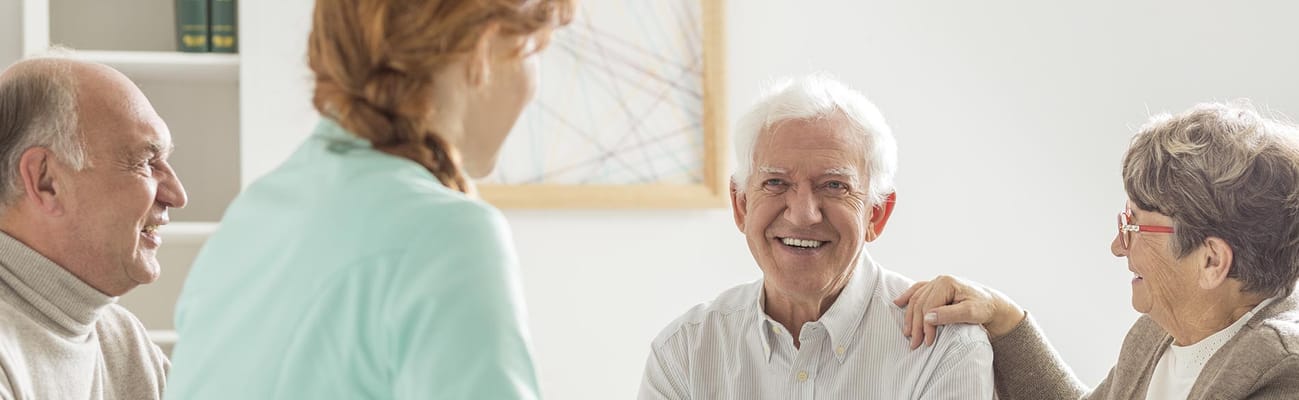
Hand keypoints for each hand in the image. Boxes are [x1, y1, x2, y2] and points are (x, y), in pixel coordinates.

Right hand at [891, 275, 1024, 349]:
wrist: (994, 304)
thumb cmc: (985, 308)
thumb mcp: (971, 313)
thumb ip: (949, 315)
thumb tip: (927, 317)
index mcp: (946, 283)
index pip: (928, 306)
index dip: (926, 326)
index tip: (928, 342)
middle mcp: (939, 280)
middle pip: (920, 304)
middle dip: (916, 325)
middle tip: (915, 343)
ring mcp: (936, 283)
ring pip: (916, 299)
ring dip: (910, 317)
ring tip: (908, 333)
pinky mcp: (937, 289)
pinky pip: (918, 292)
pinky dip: (907, 297)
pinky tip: (898, 303)